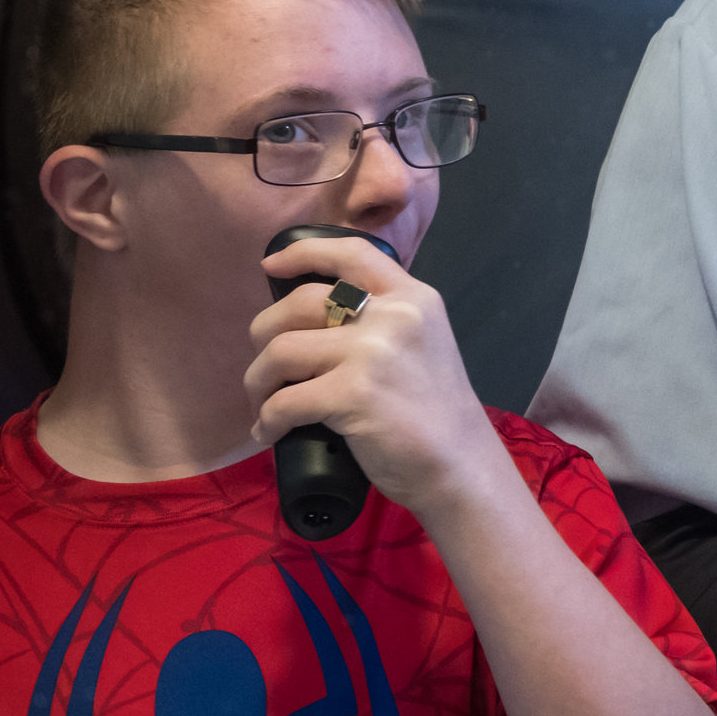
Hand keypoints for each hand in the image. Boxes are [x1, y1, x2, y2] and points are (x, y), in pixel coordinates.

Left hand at [243, 235, 503, 518]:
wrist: (458, 463)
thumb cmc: (434, 410)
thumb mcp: (422, 343)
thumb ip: (383, 320)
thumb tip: (312, 317)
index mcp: (414, 298)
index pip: (352, 254)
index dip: (303, 252)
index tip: (271, 265)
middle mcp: (395, 315)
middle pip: (300, 302)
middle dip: (265, 334)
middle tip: (266, 368)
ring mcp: (374, 353)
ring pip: (281, 350)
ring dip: (258, 381)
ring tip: (264, 404)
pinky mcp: (353, 393)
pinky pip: (283, 400)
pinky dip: (267, 420)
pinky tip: (271, 433)